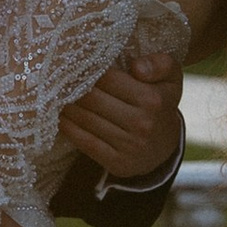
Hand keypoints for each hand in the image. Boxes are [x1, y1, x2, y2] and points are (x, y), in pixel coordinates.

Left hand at [58, 45, 183, 185]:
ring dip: (67, 106)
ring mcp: (130, 145)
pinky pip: (85, 142)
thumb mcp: (171, 78)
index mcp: (152, 99)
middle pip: (92, 98)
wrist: (163, 147)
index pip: (108, 78)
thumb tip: (136, 67)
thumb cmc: (160, 103)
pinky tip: (60, 118)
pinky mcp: (118, 162)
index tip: (75, 64)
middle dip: (73, 87)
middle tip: (59, 78)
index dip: (89, 69)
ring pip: (86, 119)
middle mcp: (142, 123)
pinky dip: (69, 128)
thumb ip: (161, 63)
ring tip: (55, 95)